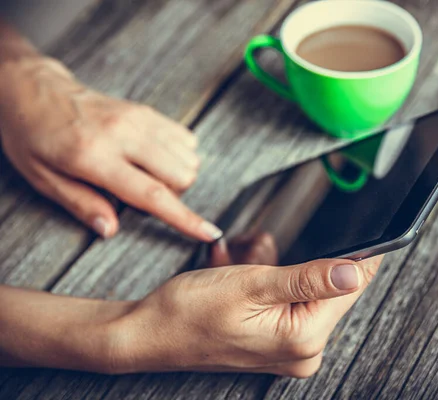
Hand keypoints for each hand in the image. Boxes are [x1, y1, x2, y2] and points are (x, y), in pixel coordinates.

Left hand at [0, 56, 220, 240]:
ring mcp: (139, 118)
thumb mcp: (43, 179)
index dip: (185, 219)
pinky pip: (186, 139)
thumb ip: (81, 205)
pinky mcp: (146, 110)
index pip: (152, 194)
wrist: (35, 91)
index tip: (210, 232)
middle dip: (174, 195)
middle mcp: (123, 134)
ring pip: (189, 158)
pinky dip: (179, 156)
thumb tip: (111, 230)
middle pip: (182, 175)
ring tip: (145, 175)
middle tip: (140, 194)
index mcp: (94, 156)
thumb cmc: (33, 138)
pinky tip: (153, 159)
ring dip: (177, 176)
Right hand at [110, 255, 382, 376]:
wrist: (151, 334)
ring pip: (315, 299)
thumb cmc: (189, 311)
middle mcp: (304, 354)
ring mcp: (292, 354)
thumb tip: (355, 271)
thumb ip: (308, 278)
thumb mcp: (252, 284)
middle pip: (333, 294)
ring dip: (293, 276)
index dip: (360, 256)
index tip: (371, 231)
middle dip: (310, 265)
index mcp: (302, 339)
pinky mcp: (281, 348)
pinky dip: (285, 290)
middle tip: (268, 257)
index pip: (350, 289)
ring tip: (251, 275)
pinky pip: (299, 309)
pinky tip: (256, 286)